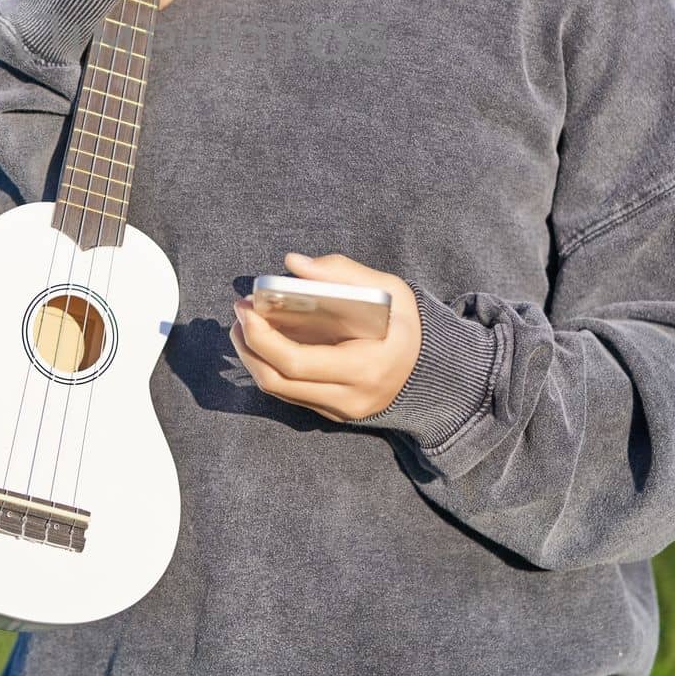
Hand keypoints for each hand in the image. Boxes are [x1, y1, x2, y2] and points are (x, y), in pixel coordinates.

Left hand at [228, 252, 421, 423]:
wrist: (436, 368)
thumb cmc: (409, 324)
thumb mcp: (389, 289)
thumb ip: (341, 272)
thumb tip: (292, 263)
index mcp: (365, 367)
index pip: (296, 363)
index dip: (261, 337)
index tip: (246, 306)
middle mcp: (350, 397)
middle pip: (277, 381)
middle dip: (248, 345)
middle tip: (239, 312)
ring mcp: (340, 409)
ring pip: (278, 391)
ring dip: (252, 357)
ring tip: (244, 324)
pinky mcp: (333, 412)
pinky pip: (290, 394)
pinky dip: (269, 366)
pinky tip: (263, 341)